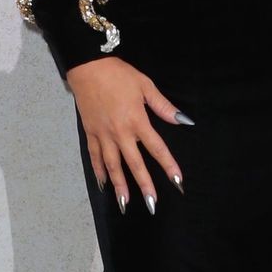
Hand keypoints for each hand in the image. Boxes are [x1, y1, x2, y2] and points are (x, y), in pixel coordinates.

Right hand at [63, 56, 189, 214]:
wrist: (88, 67)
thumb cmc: (119, 74)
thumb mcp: (145, 86)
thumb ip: (163, 106)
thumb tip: (184, 120)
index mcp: (137, 121)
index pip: (157, 148)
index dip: (168, 165)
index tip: (178, 181)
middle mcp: (120, 133)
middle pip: (135, 163)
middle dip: (144, 185)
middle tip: (152, 205)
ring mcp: (103, 135)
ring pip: (113, 165)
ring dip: (120, 186)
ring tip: (125, 203)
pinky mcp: (90, 133)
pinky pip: (95, 156)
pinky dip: (99, 171)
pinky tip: (103, 184)